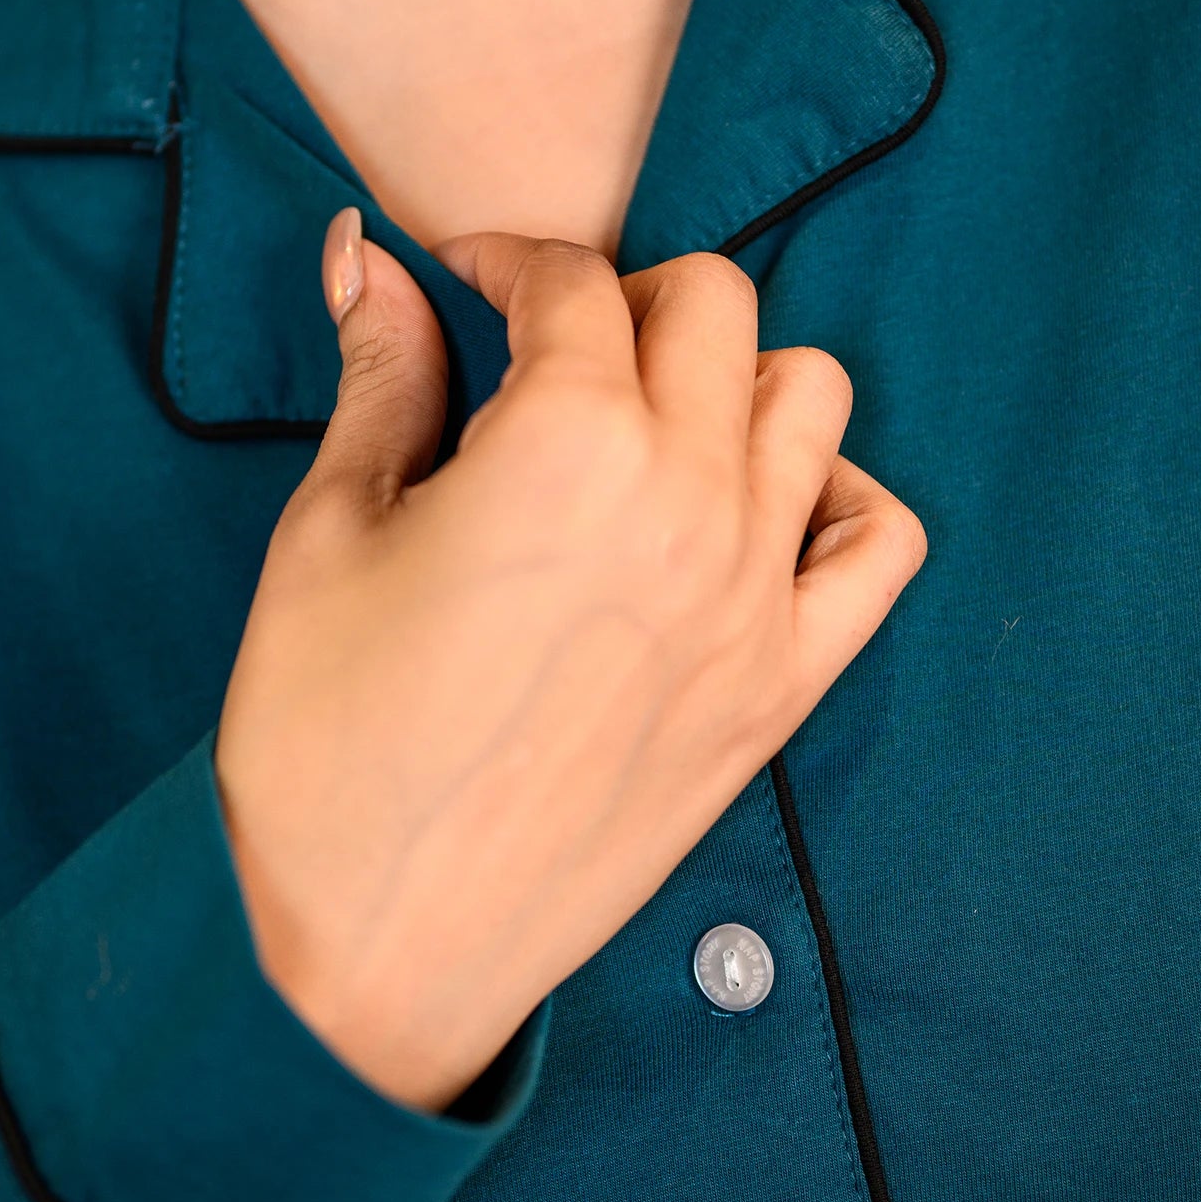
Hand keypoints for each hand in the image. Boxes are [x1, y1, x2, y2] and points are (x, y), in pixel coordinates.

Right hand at [215, 212, 925, 1109]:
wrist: (367, 944)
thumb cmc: (322, 742)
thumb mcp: (328, 530)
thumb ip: (381, 375)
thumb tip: (371, 257)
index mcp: (567, 443)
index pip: (574, 281)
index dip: (501, 261)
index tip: (458, 282)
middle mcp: (689, 501)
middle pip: (712, 306)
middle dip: (622, 300)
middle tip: (541, 353)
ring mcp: (755, 597)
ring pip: (811, 396)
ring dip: (730, 377)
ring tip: (641, 425)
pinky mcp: (784, 688)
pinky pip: (878, 545)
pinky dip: (837, 498)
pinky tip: (749, 512)